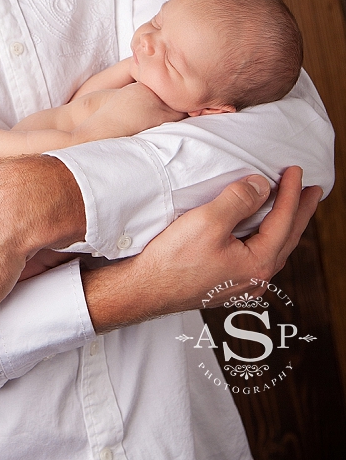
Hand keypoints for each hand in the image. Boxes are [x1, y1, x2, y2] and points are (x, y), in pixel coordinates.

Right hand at [83, 166, 320, 331]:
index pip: (283, 220)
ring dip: (286, 225)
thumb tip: (262, 186)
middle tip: (314, 191)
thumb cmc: (173, 260)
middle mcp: (256, 277)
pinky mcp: (226, 282)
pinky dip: (267, 237)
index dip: (291, 192)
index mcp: (258, 262)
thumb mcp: (208, 221)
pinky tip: (259, 232)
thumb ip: (239, 200)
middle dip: (301, 212)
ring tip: (291, 208)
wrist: (145, 289)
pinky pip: (258, 255)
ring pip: (274, 248)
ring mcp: (241, 283)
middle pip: (288, 238)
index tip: (297, 170)